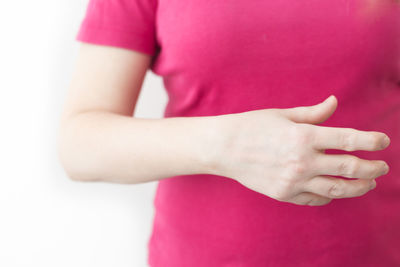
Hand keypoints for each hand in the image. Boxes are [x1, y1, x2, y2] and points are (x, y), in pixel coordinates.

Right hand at [214, 95, 390, 205]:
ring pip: (337, 189)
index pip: (350, 140)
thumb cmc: (251, 125)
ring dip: (359, 187)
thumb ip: (313, 113)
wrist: (223, 148)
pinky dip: (329, 197)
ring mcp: (293, 181)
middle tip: (383, 167)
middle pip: (350, 167)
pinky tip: (335, 192)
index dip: (372, 140)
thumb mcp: (282, 114)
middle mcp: (303, 160)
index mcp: (304, 136)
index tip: (383, 141)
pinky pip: (315, 199)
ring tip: (368, 184)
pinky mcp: (284, 194)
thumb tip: (334, 103)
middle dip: (373, 167)